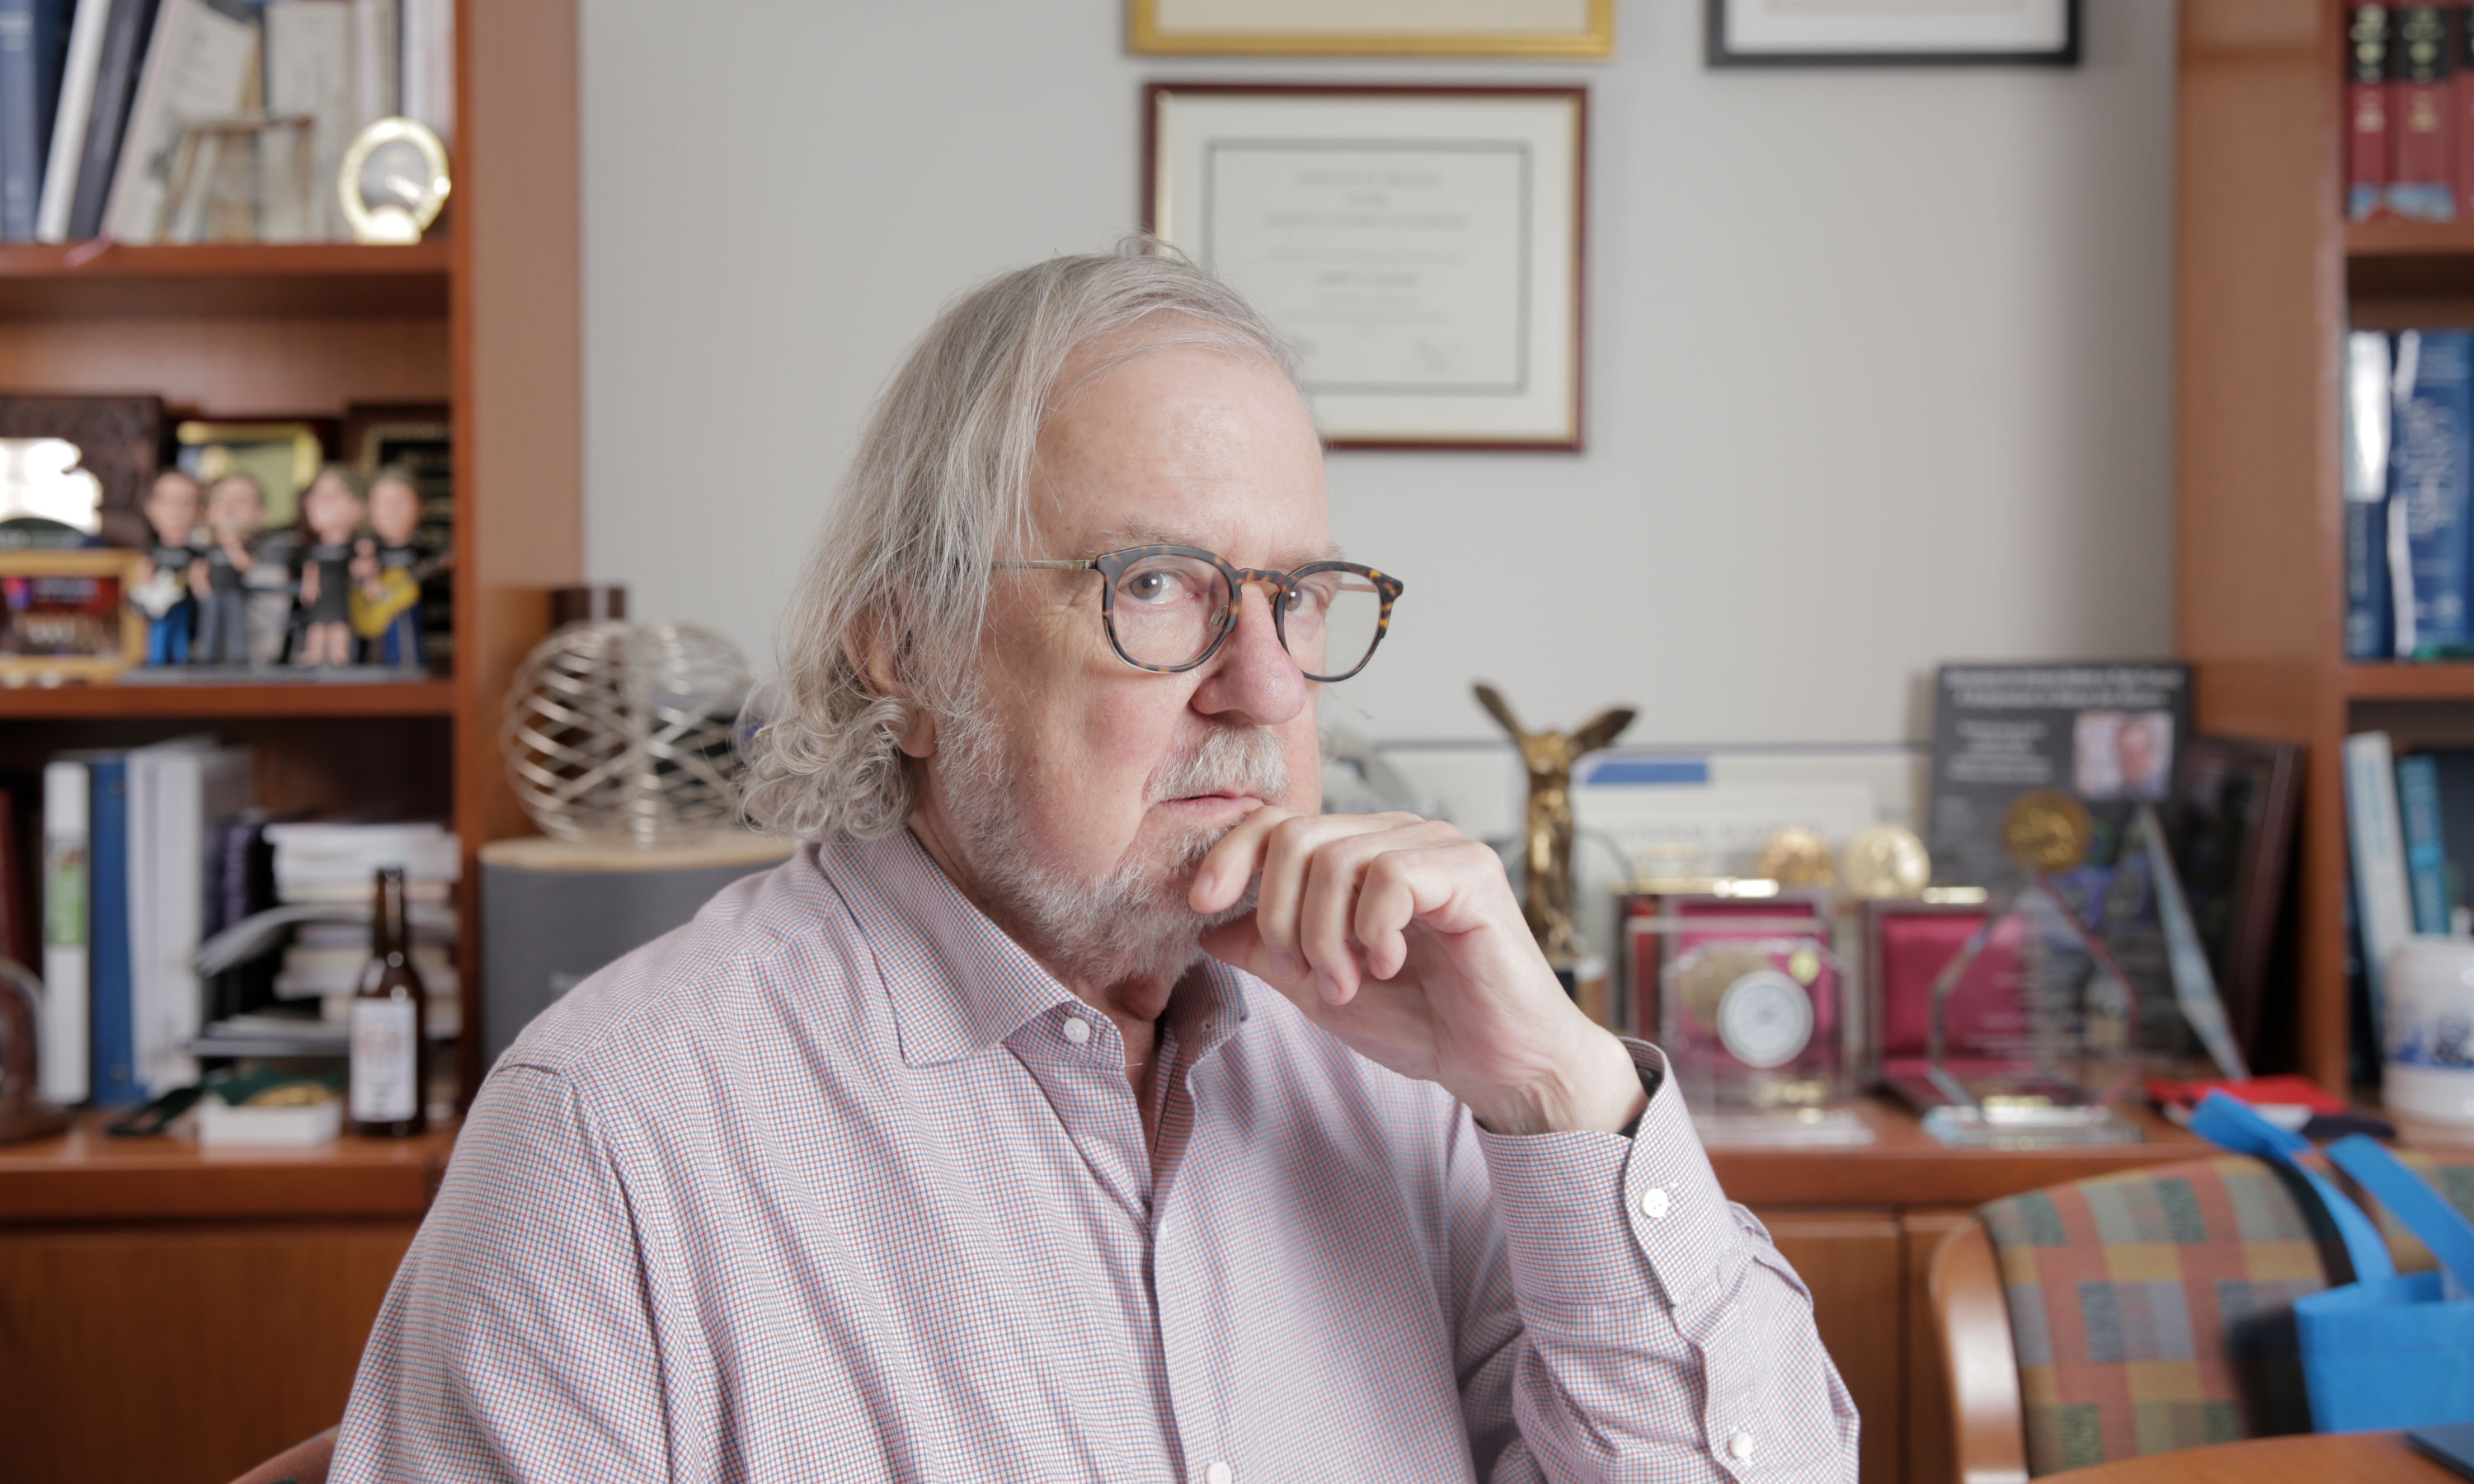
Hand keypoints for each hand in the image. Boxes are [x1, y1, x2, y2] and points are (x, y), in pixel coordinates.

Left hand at [1192, 810, 1644, 1135]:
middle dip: (1280, 915)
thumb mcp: (1319, 986)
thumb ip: (1266, 950)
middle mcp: (1396, 835)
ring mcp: (1437, 846)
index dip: (1230, 856)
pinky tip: (1390, 964)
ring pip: (1336, 859)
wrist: (1498, 1064)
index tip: (1203, 906)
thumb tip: (1205, 925)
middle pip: (1295, 836)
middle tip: (1306, 975)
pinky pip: (1389, 875)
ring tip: (1348, 984)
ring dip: (1325, 937)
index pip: (1275, 821)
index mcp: (1359, 852)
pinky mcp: (1471, 870)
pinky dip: (1373, 930)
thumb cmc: (1421, 1022)